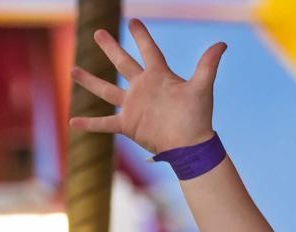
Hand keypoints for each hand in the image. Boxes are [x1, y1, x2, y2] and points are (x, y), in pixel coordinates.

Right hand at [68, 19, 225, 154]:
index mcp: (159, 76)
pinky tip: (73, 121)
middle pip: (123, 63)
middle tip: (98, 32)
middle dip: (111, 48)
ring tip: (72, 69)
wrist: (190, 146)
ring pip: (106, 90)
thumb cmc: (197, 118)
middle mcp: (143, 88)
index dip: (142, 35)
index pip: (149, 50)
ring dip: (90, 81)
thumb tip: (222, 44)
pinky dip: (89, 123)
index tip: (133, 21)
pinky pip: (104, 123)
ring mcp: (133, 106)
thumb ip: (208, 64)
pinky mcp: (128, 124)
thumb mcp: (201, 87)